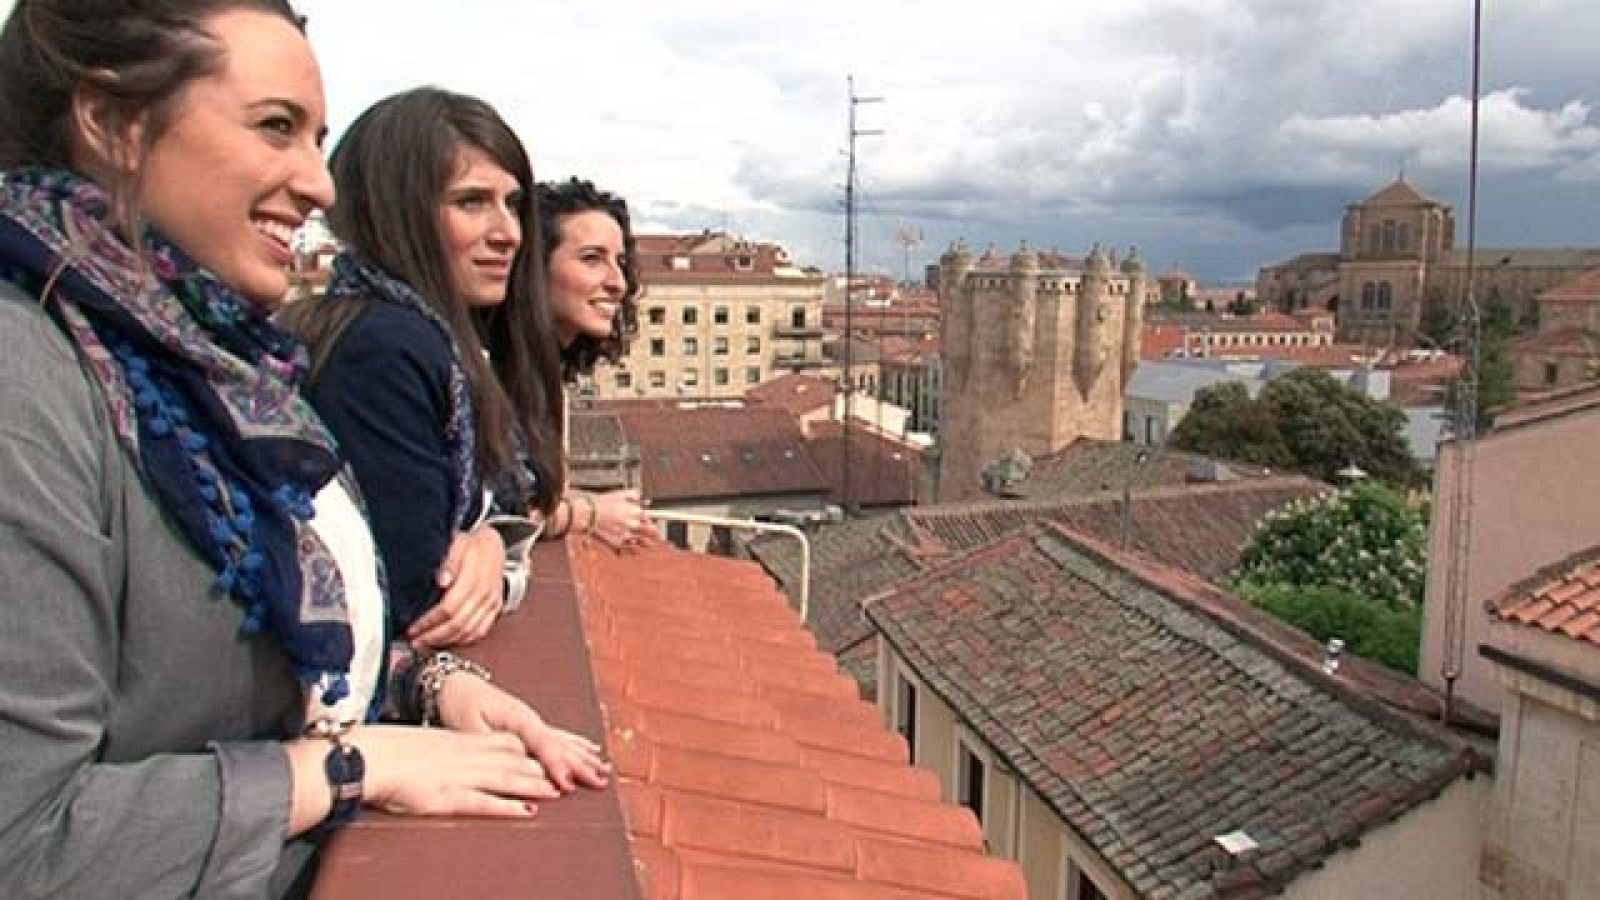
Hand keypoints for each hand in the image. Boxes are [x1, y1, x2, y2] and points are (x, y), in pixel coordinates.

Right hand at [350, 724, 559, 816]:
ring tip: (560, 791)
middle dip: (544, 767)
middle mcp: (465, 755)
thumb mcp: (425, 744)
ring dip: (535, 784)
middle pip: (514, 759)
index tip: (554, 754)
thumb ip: (445, 751)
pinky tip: (527, 811)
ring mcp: (458, 775)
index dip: (533, 749)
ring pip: (506, 777)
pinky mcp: (446, 796)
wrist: (365, 756)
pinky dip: (508, 806)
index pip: (506, 742)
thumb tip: (454, 757)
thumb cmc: (387, 752)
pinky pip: (483, 802)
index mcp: (460, 741)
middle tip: (570, 774)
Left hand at [409, 525, 504, 648]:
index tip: (413, 628)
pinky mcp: (495, 609)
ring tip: (426, 645)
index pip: (449, 608)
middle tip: (415, 642)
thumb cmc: (473, 544)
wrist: (495, 545)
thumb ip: (450, 560)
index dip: (429, 621)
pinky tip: (448, 642)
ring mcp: (492, 603)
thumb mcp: (458, 543)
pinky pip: (481, 632)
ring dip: (446, 642)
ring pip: (469, 632)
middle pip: (458, 624)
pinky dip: (463, 641)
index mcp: (475, 578)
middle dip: (434, 636)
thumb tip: (442, 580)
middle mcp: (485, 594)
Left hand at [438, 670, 610, 792]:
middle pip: (561, 745)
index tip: (568, 785)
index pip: (543, 745)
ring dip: (585, 757)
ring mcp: (532, 721)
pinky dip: (577, 745)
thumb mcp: (469, 726)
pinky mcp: (530, 725)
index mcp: (518, 718)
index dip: (556, 766)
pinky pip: (559, 737)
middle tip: (601, 783)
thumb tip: (513, 759)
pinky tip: (591, 750)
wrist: (454, 683)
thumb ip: (492, 744)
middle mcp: (531, 719)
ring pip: (565, 741)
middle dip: (582, 765)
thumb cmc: (459, 703)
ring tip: (605, 771)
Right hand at [586, 489, 653, 550]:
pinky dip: (635, 550)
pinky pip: (632, 550)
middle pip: (651, 533)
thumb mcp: (619, 494)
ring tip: (651, 545)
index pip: (650, 520)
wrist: (588, 515)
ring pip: (643, 543)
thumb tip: (639, 496)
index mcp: (636, 512)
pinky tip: (636, 549)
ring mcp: (626, 536)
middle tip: (658, 537)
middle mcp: (634, 525)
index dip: (651, 522)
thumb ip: (632, 495)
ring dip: (648, 544)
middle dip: (655, 535)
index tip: (652, 525)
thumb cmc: (602, 504)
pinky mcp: (618, 544)